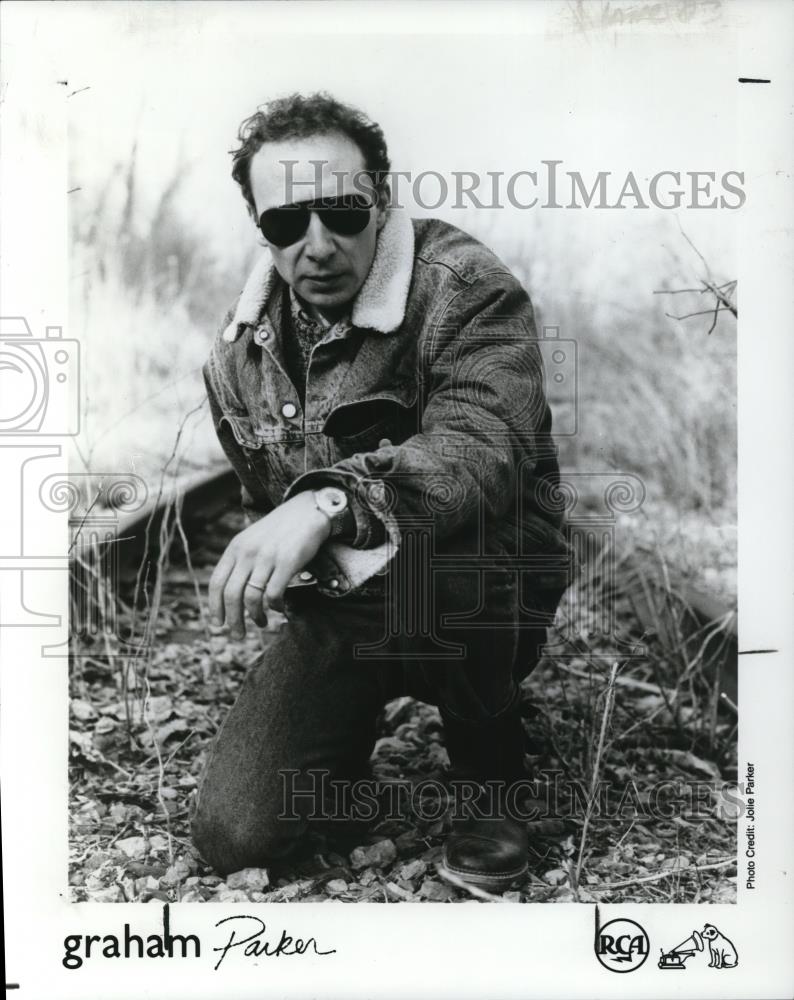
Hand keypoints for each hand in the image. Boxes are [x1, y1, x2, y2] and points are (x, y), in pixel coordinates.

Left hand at [208, 491, 330, 637]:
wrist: (307, 511)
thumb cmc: (280, 530)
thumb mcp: (252, 539)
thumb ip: (240, 560)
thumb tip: (230, 593)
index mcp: (236, 548)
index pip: (217, 582)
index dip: (215, 606)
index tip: (219, 623)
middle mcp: (248, 553)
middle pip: (232, 595)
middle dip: (233, 620)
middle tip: (238, 635)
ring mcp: (267, 557)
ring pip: (252, 597)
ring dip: (255, 617)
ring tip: (261, 624)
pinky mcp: (287, 562)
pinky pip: (274, 593)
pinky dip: (274, 606)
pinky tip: (278, 609)